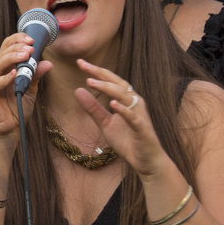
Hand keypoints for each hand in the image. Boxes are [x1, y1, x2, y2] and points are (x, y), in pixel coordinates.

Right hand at [0, 34, 50, 143]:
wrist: (7, 131)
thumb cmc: (15, 109)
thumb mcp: (30, 90)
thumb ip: (35, 75)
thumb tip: (47, 63)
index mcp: (3, 67)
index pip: (6, 46)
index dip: (17, 40)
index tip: (32, 39)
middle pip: (2, 53)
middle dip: (17, 48)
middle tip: (30, 47)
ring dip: (11, 58)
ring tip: (25, 55)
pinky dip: (3, 78)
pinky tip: (13, 74)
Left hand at [74, 60, 168, 176]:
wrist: (146, 161)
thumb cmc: (128, 140)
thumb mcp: (105, 124)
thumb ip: (93, 108)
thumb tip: (77, 90)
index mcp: (127, 100)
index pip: (111, 81)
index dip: (96, 71)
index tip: (80, 62)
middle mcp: (135, 103)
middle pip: (118, 83)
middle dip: (100, 73)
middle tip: (83, 65)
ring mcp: (140, 115)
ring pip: (126, 96)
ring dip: (108, 88)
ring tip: (91, 82)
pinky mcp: (142, 128)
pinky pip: (133, 117)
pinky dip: (124, 110)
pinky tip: (113, 104)